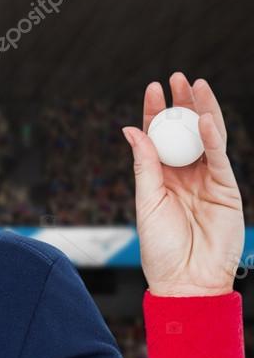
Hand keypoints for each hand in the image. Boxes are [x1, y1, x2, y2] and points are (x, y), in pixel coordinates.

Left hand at [121, 72, 244, 296]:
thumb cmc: (160, 249)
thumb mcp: (146, 202)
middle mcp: (184, 175)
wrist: (185, 280)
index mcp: (160, 178)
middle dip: (181, 104)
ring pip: (206, 138)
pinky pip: (220, 158)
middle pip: (184, 132)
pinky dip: (214, 138)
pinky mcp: (227, 190)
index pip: (158, 138)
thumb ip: (144, 166)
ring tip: (196, 84)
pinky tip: (206, 119)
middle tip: (177, 77)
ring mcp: (207, 180)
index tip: (153, 88)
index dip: (156, 113)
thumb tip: (131, 130)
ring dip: (202, 111)